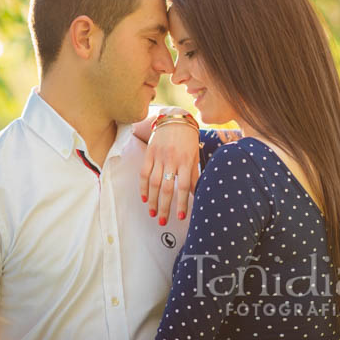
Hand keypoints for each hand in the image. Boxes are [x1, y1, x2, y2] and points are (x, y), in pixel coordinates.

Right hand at [138, 109, 200, 224]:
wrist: (175, 118)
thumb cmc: (189, 138)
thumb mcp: (195, 155)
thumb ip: (194, 175)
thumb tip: (195, 194)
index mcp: (186, 161)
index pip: (184, 186)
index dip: (182, 203)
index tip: (181, 217)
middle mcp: (172, 160)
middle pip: (167, 188)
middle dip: (165, 207)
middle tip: (163, 222)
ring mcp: (159, 156)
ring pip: (154, 183)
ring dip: (153, 201)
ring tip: (153, 214)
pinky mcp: (149, 153)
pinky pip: (144, 173)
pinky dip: (143, 187)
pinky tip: (145, 198)